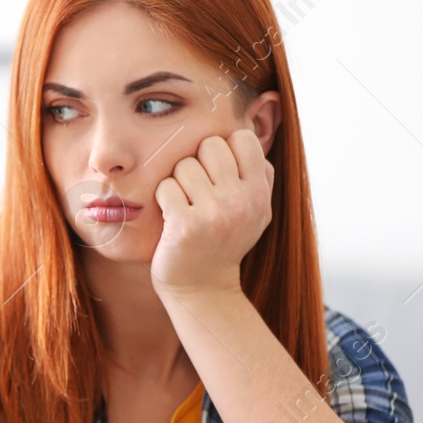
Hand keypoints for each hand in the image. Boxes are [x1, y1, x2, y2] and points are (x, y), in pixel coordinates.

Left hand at [150, 129, 273, 296]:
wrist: (202, 289)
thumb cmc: (223, 242)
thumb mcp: (255, 211)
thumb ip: (258, 174)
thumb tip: (245, 133)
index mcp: (260, 192)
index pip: (242, 138)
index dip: (224, 150)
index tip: (217, 174)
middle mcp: (242, 201)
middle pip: (210, 144)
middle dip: (198, 163)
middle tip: (197, 192)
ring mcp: (215, 213)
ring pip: (184, 164)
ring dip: (178, 183)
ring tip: (185, 207)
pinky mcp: (186, 225)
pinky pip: (166, 186)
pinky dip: (163, 199)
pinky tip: (171, 218)